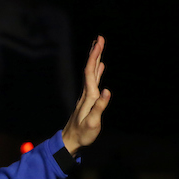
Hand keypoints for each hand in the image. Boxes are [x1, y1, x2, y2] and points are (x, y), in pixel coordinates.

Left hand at [61, 37, 110, 155]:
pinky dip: (97, 71)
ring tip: (99, 48)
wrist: (71, 141)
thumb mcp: (93, 123)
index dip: (94, 56)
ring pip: (91, 73)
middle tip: (99, 38)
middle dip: (95, 53)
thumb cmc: (83, 134)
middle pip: (90, 69)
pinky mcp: (88, 100)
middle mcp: (86, 93)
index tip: (99, 42)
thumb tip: (107, 90)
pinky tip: (100, 67)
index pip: (90, 72)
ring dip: (95, 60)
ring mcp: (86, 96)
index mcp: (88, 96)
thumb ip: (99, 106)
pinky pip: (93, 81)